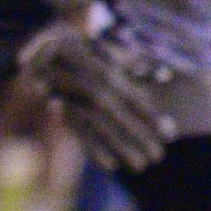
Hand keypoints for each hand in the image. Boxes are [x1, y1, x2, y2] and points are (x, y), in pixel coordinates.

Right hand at [18, 17, 175, 175]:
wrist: (39, 43)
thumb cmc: (83, 50)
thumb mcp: (109, 53)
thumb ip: (136, 66)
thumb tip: (167, 76)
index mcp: (105, 69)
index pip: (133, 97)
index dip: (152, 116)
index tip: (172, 134)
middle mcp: (88, 83)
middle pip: (117, 113)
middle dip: (139, 135)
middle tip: (159, 157)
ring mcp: (70, 95)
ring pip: (98, 125)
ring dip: (120, 147)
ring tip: (141, 167)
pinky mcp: (57, 108)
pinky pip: (77, 132)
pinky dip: (93, 149)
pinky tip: (111, 166)